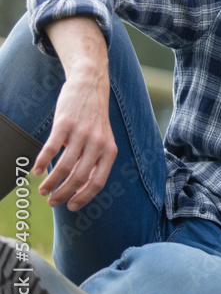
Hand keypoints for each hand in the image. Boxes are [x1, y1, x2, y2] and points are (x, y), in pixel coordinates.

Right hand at [35, 18, 116, 210]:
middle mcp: (98, 143)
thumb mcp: (103, 139)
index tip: (71, 207)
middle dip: (64, 194)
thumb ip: (95, 160)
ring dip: (51, 182)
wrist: (90, 86)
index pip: (97, 181)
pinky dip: (42, 163)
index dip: (84, 197)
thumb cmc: (93, 118)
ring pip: (65, 166)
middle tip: (52, 201)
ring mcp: (81, 133)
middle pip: (79, 178)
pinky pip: (51, 149)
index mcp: (110, 150)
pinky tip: (36, 171)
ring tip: (42, 189)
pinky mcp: (65, 124)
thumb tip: (82, 187)